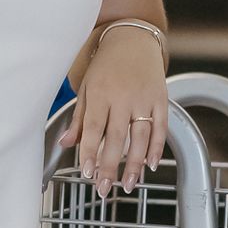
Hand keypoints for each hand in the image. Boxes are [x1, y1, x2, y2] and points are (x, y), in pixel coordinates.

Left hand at [64, 28, 166, 196]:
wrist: (132, 39)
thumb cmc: (105, 65)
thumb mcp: (87, 87)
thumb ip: (79, 118)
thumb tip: (66, 144)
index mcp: (101, 93)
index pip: (94, 128)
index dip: (91, 152)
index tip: (87, 173)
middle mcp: (123, 97)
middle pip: (117, 137)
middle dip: (110, 166)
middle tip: (105, 188)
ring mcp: (144, 99)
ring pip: (141, 137)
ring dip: (135, 164)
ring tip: (129, 184)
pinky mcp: (161, 99)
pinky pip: (161, 128)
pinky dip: (157, 148)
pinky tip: (151, 165)